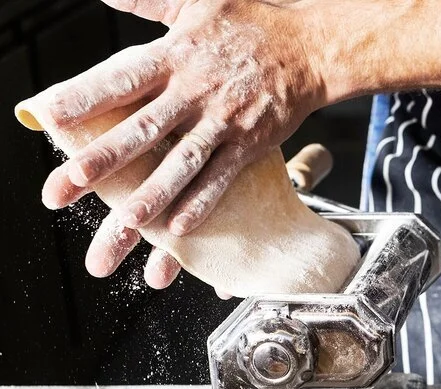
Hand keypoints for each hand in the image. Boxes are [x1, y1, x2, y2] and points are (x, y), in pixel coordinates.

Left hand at [41, 0, 323, 291]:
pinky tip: (179, 229)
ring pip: (182, 163)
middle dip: (105, 158)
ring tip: (126, 223)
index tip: (47, 114)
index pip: (122, 78)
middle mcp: (196, 92)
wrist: (309, 50)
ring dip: (153, 194)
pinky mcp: (249, 144)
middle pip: (144, 129)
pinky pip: (222, 178)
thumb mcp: (197, 0)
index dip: (84, 96)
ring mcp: (224, 121)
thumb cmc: (253, 24)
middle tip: (70, 184)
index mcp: (177, 56)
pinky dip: (202, 203)